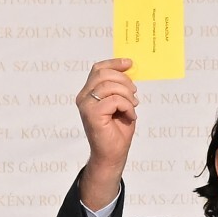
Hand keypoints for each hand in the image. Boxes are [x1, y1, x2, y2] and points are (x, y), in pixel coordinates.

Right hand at [74, 57, 137, 204]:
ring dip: (128, 96)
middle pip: (104, 74)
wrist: (112, 153)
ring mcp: (86, 106)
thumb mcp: (120, 102)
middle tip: (134, 94)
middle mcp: (83, 98)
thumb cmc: (117, 129)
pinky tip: (130, 115)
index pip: (98, 69)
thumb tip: (128, 67)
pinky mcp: (92, 114)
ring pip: (110, 86)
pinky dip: (127, 107)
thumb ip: (118, 86)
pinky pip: (115, 100)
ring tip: (132, 107)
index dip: (114, 63)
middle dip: (124, 81)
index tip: (130, 63)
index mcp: (88, 93)